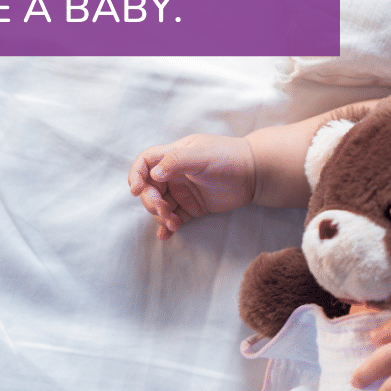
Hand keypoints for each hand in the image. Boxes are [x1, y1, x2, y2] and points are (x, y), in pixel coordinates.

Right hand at [128, 134, 255, 239]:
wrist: (254, 174)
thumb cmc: (227, 157)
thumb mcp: (201, 155)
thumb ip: (176, 161)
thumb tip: (153, 175)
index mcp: (174, 156)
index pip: (145, 162)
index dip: (136, 175)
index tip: (136, 190)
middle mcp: (175, 174)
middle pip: (150, 189)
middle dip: (151, 202)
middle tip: (164, 211)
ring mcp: (183, 191)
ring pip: (160, 206)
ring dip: (161, 216)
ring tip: (174, 223)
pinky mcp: (193, 207)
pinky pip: (174, 218)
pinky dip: (167, 227)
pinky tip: (166, 235)